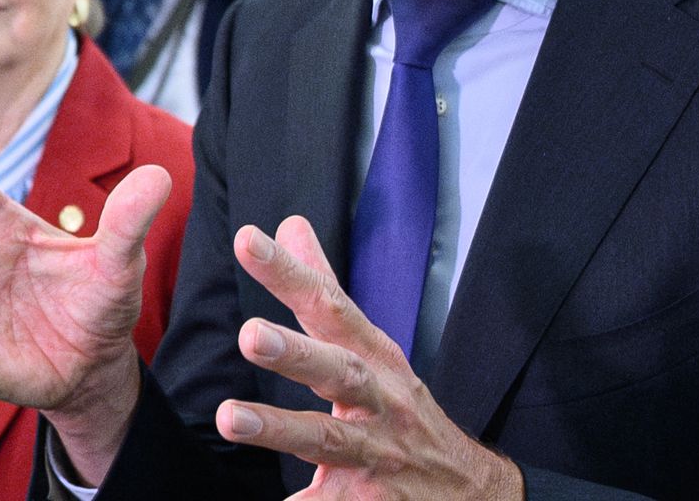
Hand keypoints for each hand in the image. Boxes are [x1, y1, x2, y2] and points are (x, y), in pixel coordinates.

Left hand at [220, 216, 521, 499]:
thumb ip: (322, 287)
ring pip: (328, 438)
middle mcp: (378, 400)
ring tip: (228, 417)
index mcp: (373, 355)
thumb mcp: (369, 345)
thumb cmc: (401, 407)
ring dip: (279, 427)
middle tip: (249, 334)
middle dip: (296, 353)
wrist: (470, 490)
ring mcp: (376, 453)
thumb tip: (288, 224)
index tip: (247, 240)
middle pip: (338, 371)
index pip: (329, 305)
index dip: (290, 273)